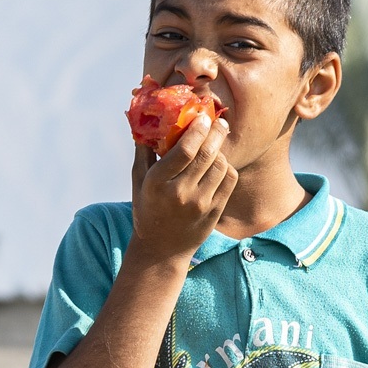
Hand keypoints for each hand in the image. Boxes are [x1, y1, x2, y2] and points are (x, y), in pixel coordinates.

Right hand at [130, 113, 237, 262]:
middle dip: (216, 133)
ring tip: (216, 144)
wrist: (161, 251)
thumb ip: (143, 152)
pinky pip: (229, 180)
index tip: (203, 117)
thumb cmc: (147, 210)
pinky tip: (219, 164)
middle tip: (219, 121)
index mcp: (157, 183)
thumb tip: (145, 121)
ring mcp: (200, 204)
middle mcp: (180, 193)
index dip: (198, 130)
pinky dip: (226, 167)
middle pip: (206, 154)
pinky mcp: (214, 212)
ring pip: (221, 165)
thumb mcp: (138, 182)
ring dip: (220, 150)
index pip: (185, 150)